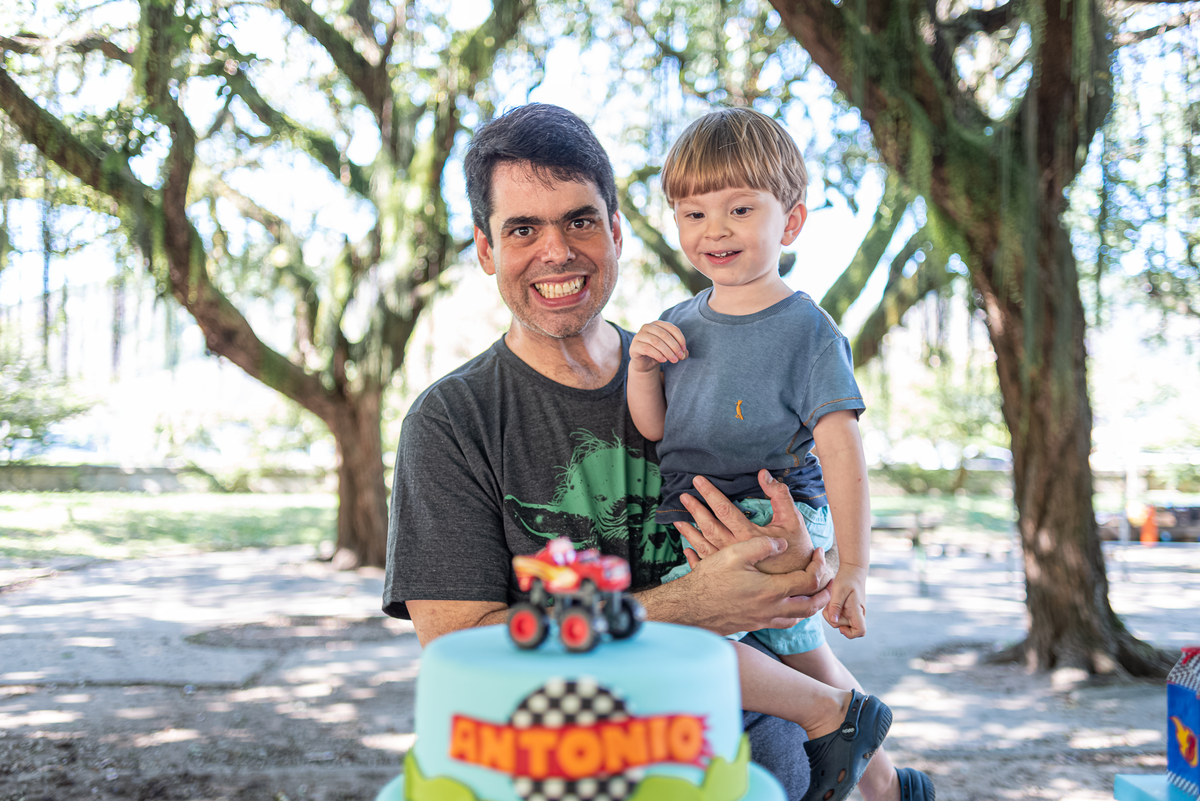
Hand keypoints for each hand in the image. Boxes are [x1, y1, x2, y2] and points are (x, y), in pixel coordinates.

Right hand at [629, 321, 687, 373]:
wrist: (644, 363)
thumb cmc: (659, 353)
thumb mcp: (671, 351)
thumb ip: (679, 351)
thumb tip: (685, 353)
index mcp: (658, 324)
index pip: (672, 328)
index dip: (680, 339)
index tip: (684, 350)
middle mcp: (648, 327)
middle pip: (664, 335)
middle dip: (674, 346)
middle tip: (680, 357)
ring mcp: (639, 335)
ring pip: (656, 342)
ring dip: (667, 352)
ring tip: (674, 360)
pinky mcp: (634, 346)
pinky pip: (647, 349)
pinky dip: (657, 355)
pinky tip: (663, 360)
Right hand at [675, 535, 831, 633]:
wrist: (690, 608)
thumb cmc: (710, 580)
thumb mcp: (735, 554)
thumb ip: (763, 546)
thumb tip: (782, 544)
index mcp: (771, 590)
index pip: (808, 581)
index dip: (819, 566)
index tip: (818, 552)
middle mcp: (772, 609)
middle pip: (811, 606)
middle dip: (825, 593)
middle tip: (829, 580)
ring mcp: (763, 620)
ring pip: (798, 618)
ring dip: (811, 605)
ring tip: (814, 592)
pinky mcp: (754, 626)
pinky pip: (783, 623)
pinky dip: (794, 614)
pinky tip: (789, 605)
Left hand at [677, 469, 814, 574]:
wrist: (800, 580)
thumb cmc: (797, 548)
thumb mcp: (792, 519)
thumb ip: (779, 495)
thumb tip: (764, 474)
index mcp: (749, 536)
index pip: (724, 510)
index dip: (710, 493)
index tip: (698, 480)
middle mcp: (736, 551)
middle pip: (709, 526)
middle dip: (695, 510)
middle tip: (682, 497)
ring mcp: (731, 565)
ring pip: (704, 546)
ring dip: (689, 532)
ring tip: (677, 520)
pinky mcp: (731, 574)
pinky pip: (707, 565)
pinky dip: (694, 557)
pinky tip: (686, 550)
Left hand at [823, 565, 867, 637]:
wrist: (853, 569)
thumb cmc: (846, 578)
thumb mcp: (838, 590)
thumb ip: (835, 606)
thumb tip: (834, 621)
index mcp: (857, 610)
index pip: (860, 631)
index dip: (850, 634)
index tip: (840, 626)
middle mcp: (858, 614)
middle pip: (846, 628)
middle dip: (834, 620)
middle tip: (830, 605)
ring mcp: (854, 613)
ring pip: (841, 623)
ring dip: (833, 615)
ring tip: (832, 601)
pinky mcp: (850, 610)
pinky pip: (840, 617)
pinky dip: (834, 612)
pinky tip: (833, 602)